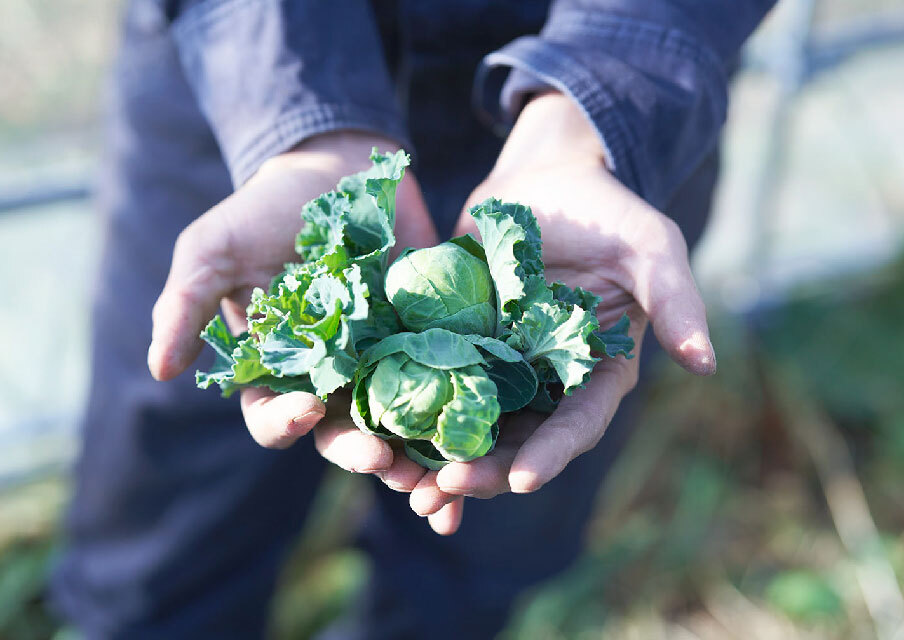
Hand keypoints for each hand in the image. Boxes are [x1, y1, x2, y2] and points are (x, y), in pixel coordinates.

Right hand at [148, 131, 438, 473]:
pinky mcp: (425, 339)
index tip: (306, 410)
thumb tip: (159, 369)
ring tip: (433, 470)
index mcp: (274, 368)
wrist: (336, 167)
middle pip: (341, 433)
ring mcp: (380, 360)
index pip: (273, 417)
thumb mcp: (214, 248)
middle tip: (382, 461)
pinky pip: (441, 382)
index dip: (286, 424)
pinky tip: (471, 423)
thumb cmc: (266, 210)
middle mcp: (328, 376)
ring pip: (395, 422)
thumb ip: (184, 304)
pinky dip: (453, 407)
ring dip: (412, 451)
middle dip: (358, 452)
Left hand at [393, 92, 716, 533]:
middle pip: (519, 439)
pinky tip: (389, 454)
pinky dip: (417, 425)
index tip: (524, 480)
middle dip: (487, 470)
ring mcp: (499, 367)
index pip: (580, 422)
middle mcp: (549, 380)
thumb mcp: (648, 243)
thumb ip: (676, 296)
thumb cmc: (603, 210)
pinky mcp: (455, 348)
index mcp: (598, 368)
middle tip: (449, 486)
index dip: (554, 453)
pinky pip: (436, 393)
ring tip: (415, 494)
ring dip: (446, 464)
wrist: (539, 180)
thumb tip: (708, 363)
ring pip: (475, 428)